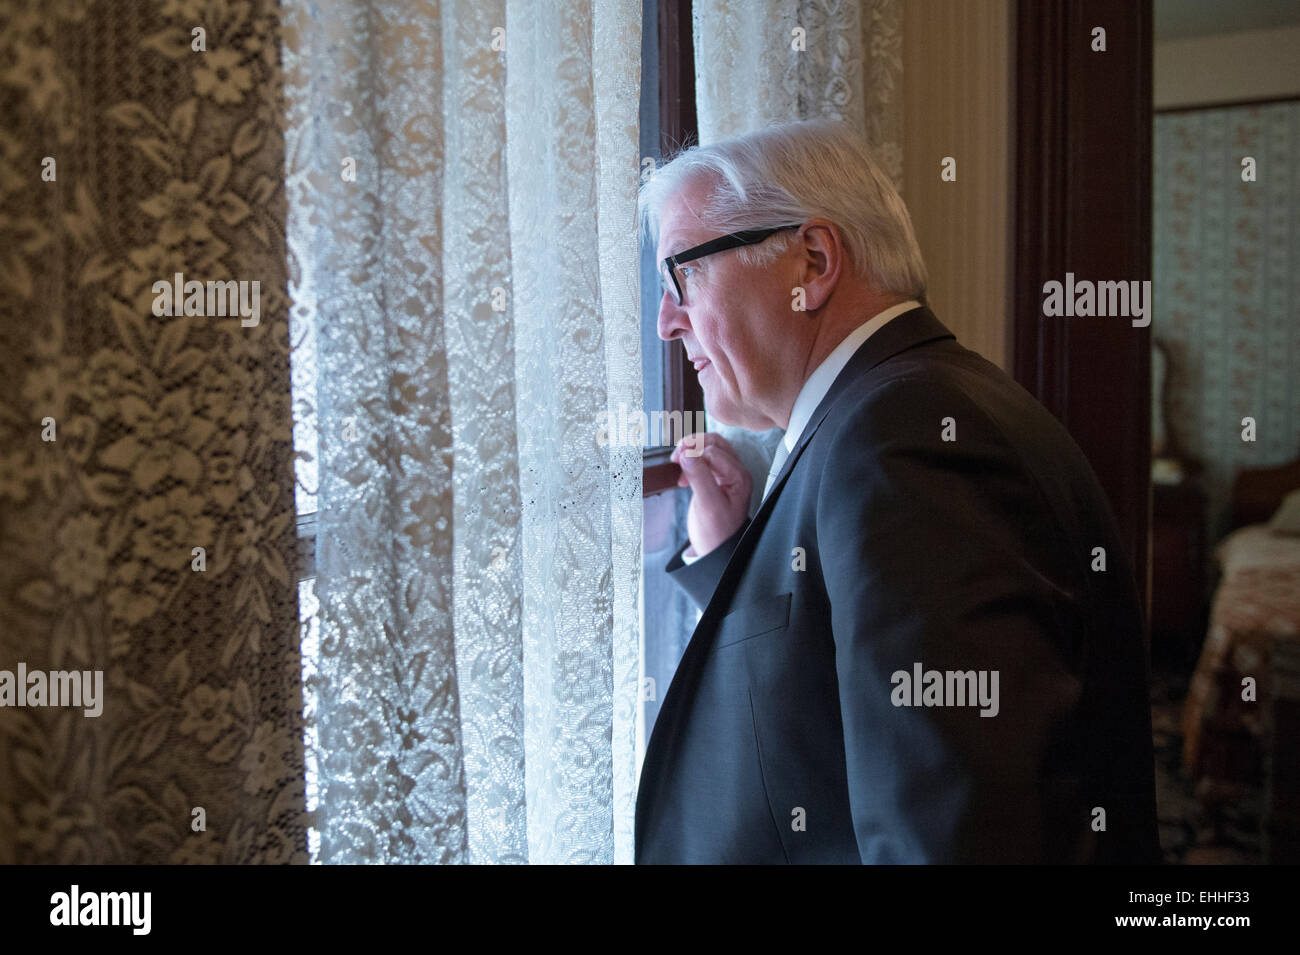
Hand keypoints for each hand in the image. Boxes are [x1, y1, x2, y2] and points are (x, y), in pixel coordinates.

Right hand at [672, 431, 751, 556]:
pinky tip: (683, 476)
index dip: (693, 452)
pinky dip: (692, 462)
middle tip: (675, 455)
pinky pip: (705, 461)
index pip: (714, 451)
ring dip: (692, 451)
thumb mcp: (707, 504)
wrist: (715, 551)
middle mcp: (736, 473)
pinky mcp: (717, 481)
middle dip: (693, 446)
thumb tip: (687, 452)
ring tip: (677, 461)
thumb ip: (698, 476)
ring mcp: (727, 476)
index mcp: (739, 477)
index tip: (676, 460)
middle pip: (714, 444)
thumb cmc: (716, 533)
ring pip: (709, 449)